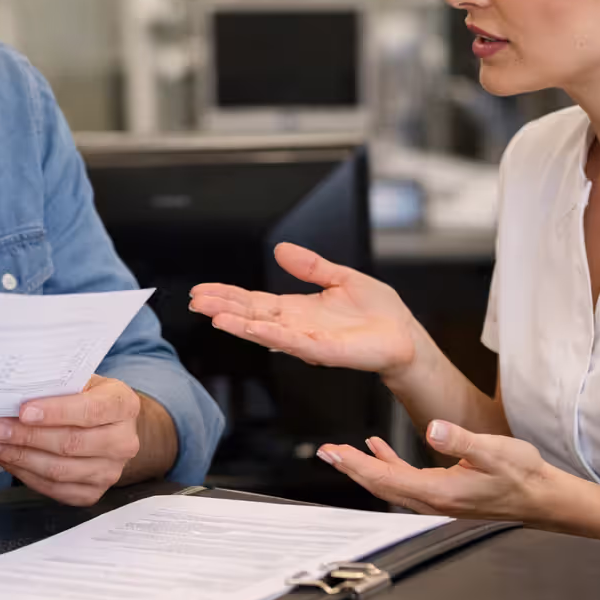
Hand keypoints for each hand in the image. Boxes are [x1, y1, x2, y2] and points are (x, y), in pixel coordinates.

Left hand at [0, 375, 140, 506]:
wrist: (109, 426)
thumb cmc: (88, 397)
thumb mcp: (81, 380)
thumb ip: (57, 384)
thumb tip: (14, 391)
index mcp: (124, 405)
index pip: (91, 410)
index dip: (56, 412)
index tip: (23, 411)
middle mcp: (124, 441)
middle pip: (70, 443)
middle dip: (26, 436)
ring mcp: (110, 472)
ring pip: (59, 470)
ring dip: (19, 458)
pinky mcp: (93, 493)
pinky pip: (54, 489)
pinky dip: (25, 475)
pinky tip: (7, 459)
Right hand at [189, 242, 426, 378]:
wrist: (404, 335)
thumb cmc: (378, 313)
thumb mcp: (340, 278)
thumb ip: (310, 266)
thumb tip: (280, 248)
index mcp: (297, 309)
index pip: (254, 301)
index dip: (228, 295)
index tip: (202, 290)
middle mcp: (296, 326)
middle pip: (251, 315)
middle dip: (222, 307)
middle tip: (194, 300)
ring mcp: (307, 340)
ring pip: (265, 331)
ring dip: (238, 323)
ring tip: (213, 315)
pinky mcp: (324, 351)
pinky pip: (292, 342)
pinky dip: (270, 334)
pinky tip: (250, 328)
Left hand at [317, 420, 559, 521]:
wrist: (541, 498)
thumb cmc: (522, 475)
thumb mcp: (495, 451)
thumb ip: (462, 440)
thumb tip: (434, 429)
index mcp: (440, 492)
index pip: (387, 479)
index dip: (357, 466)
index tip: (334, 454)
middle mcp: (433, 502)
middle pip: (381, 486)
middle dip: (351, 469)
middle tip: (325, 453)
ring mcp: (437, 501)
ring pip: (390, 484)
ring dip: (364, 467)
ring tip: (341, 453)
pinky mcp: (443, 493)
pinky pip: (405, 481)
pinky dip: (388, 465)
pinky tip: (378, 449)